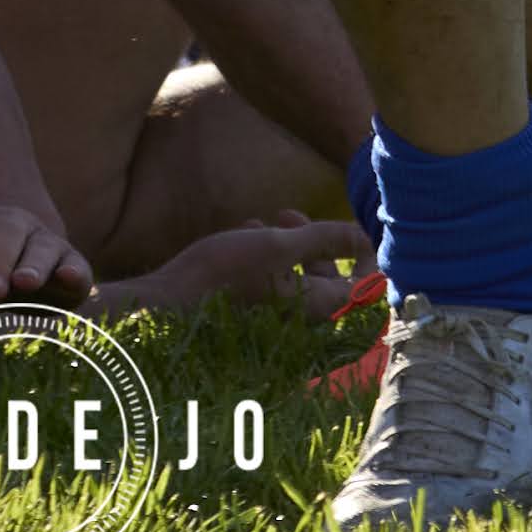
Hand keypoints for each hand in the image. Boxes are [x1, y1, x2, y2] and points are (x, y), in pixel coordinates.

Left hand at [0, 196, 92, 309]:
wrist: (10, 273)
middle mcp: (13, 224)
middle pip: (6, 232)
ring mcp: (44, 242)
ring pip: (42, 246)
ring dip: (34, 264)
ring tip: (23, 283)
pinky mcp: (71, 266)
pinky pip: (76, 265)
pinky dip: (74, 271)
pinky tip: (69, 277)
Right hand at [104, 218, 372, 320]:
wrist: (166, 305)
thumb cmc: (222, 275)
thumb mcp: (276, 245)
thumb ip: (323, 238)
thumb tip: (365, 233)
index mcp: (316, 308)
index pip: (365, 288)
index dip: (365, 255)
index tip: (350, 225)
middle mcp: (301, 318)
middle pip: (330, 277)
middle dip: (315, 240)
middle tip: (289, 214)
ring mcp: (276, 316)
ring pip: (299, 274)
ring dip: (288, 242)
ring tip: (262, 220)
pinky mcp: (254, 309)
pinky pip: (274, 279)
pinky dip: (265, 253)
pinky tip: (242, 233)